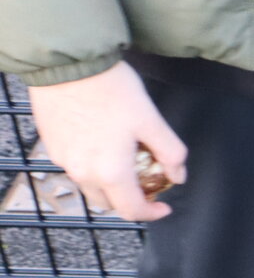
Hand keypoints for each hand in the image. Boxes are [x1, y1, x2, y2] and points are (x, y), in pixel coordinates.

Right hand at [26, 62, 186, 220]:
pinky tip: (103, 147)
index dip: (152, 213)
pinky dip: (92, 168)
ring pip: (90, 186)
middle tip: (146, 184)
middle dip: (130, 200)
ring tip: (125, 163)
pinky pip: (75, 167)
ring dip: (109, 185)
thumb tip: (177, 175)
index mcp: (110, 172)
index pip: (131, 210)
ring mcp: (63, 160)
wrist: (67, 63)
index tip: (163, 207)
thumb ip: (170, 153)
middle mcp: (83, 172)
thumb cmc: (110, 89)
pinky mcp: (51, 145)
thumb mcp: (151, 121)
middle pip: (108, 203)